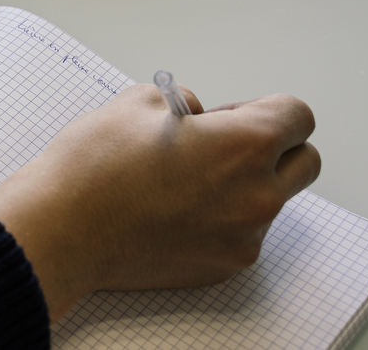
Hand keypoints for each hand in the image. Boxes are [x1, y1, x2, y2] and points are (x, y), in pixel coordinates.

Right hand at [0, 83, 320, 319]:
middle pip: (304, 162)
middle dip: (273, 148)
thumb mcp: (137, 102)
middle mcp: (257, 193)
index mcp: (244, 144)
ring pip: (271, 200)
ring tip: (185, 181)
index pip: (297, 116)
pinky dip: (221, 218)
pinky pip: (242, 233)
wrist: (62, 228)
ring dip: (245, 185)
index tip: (232, 114)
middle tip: (221, 144)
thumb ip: (184, 104)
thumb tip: (198, 118)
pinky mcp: (224, 265)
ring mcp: (244, 235)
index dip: (262, 108)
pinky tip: (174, 210)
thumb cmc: (94, 165)